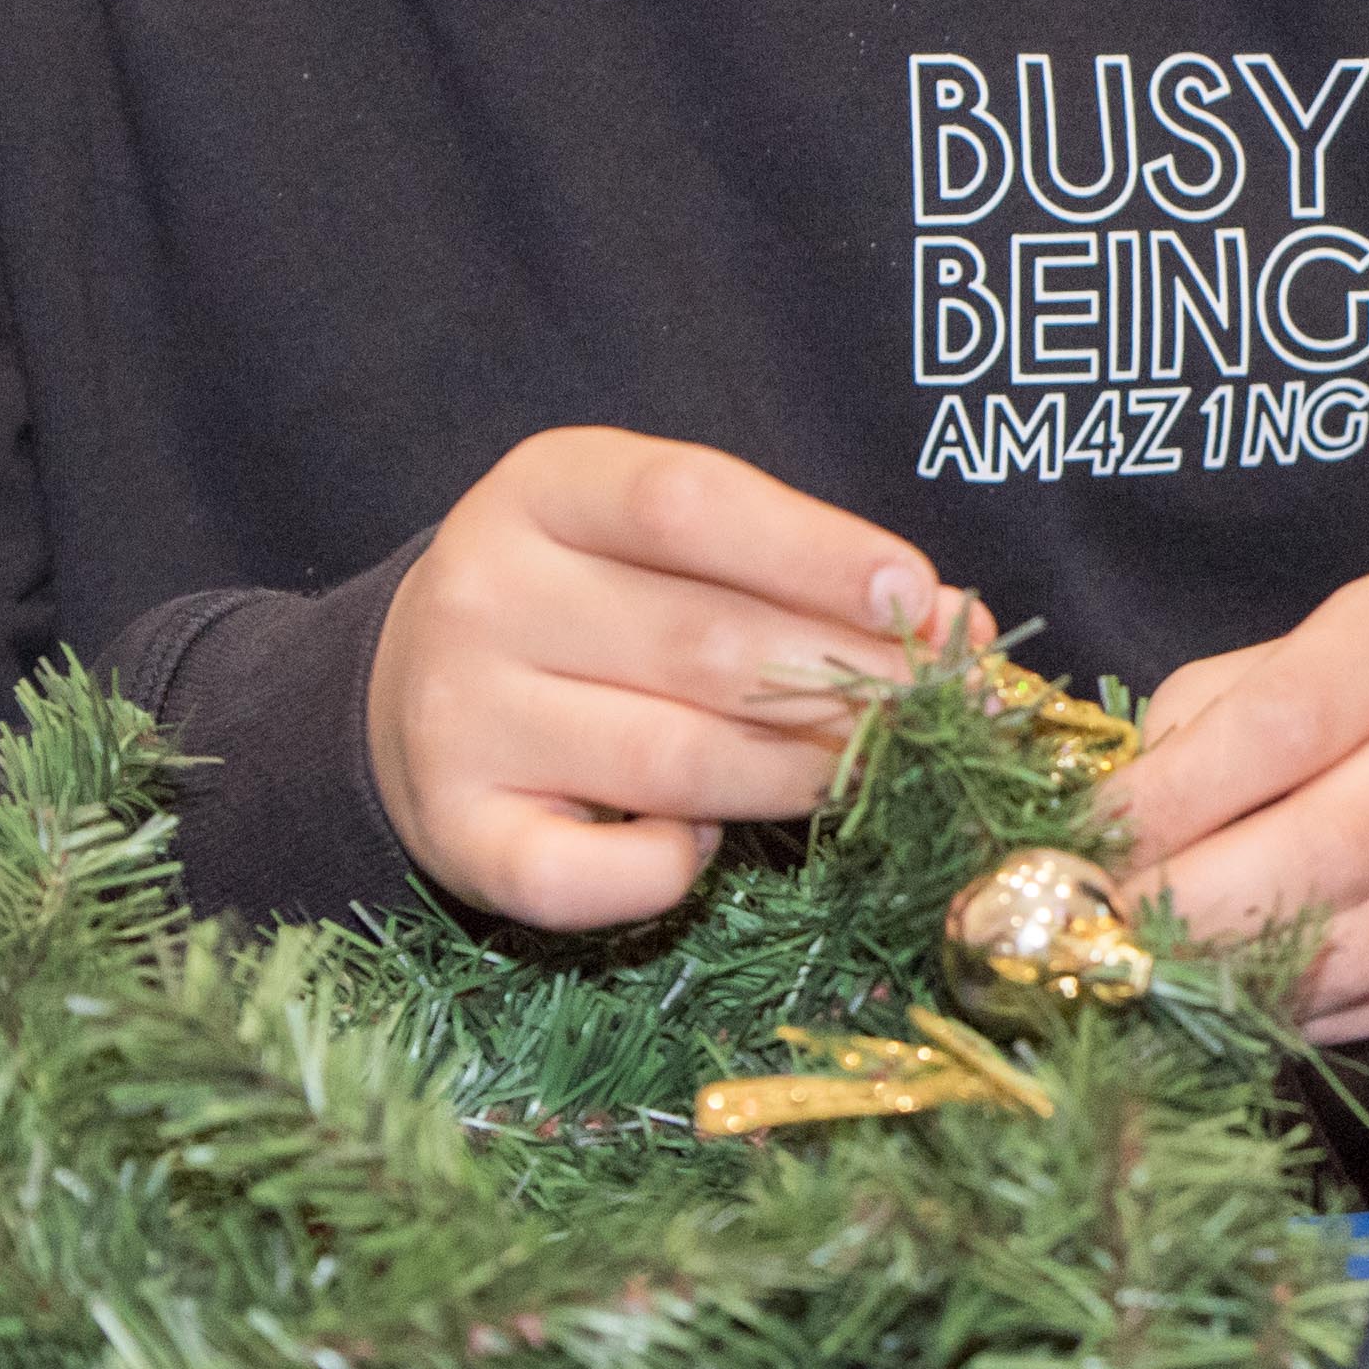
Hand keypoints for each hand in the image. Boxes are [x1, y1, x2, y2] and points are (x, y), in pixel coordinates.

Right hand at [366, 427, 980, 927]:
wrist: (412, 681)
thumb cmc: (594, 598)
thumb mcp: (671, 541)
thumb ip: (794, 566)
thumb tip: (956, 625)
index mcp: (544, 490)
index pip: (688, 504)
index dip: (817, 553)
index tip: (920, 598)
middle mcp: (484, 595)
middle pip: (703, 644)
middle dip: (848, 685)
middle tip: (939, 710)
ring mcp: (457, 719)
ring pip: (670, 760)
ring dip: (795, 777)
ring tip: (865, 772)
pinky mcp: (453, 833)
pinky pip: (584, 877)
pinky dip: (666, 872)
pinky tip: (703, 848)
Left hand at [1094, 568, 1368, 1037]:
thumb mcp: (1294, 668)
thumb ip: (1200, 726)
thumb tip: (1110, 834)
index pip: (1288, 718)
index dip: (1177, 794)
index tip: (1093, 841)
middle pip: (1330, 842)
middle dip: (1195, 901)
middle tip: (1106, 930)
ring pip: (1359, 942)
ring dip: (1236, 972)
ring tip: (1156, 970)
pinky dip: (1295, 1014)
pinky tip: (1238, 997)